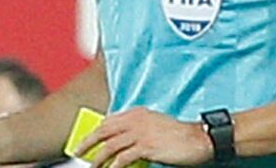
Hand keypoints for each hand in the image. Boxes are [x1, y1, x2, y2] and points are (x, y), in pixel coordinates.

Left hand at [78, 107, 212, 167]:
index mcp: (136, 113)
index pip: (108, 121)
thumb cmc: (178, 135)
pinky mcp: (146, 146)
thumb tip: (121, 143)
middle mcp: (135, 120)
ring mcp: (139, 132)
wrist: (198, 138)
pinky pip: (123, 158)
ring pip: (110, 145)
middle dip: (87, 142)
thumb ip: (137, 129)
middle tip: (77, 152)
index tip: (87, 140)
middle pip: (103, 131)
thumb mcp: (154, 125)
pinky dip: (114, 166)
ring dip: (98, 158)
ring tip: (92, 166)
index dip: (95, 131)